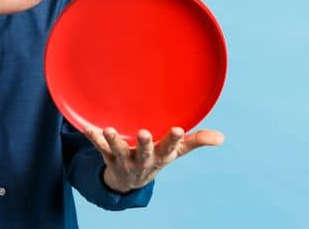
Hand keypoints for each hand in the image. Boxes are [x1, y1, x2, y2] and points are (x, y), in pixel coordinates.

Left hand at [83, 126, 224, 192]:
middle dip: (144, 144)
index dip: (173, 140)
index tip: (177, 129)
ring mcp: (124, 159)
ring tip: (109, 130)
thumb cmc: (157, 157)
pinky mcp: (108, 157)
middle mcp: (143, 159)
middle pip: (144, 152)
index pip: (170, 148)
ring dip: (114, 141)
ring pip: (119, 151)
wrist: (130, 180)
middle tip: (144, 133)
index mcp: (161, 156)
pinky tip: (86, 127)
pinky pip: (99, 148)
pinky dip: (92, 138)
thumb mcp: (176, 151)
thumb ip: (197, 141)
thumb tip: (222, 137)